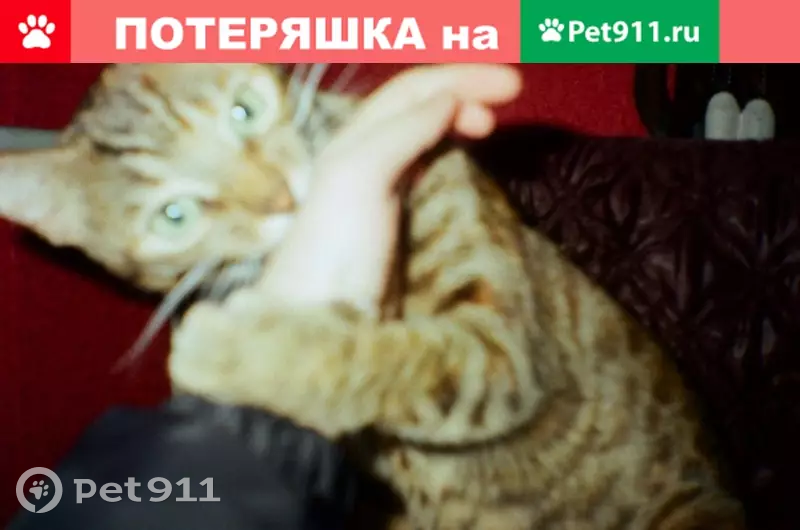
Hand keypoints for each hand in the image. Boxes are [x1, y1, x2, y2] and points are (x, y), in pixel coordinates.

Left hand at [248, 65, 522, 312]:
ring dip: (457, 119)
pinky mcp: (391, 223)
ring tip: (489, 125)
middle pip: (419, 106)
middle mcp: (365, 157)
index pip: (413, 91)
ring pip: (423, 136)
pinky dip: (449, 153)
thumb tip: (449, 98)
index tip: (512, 86)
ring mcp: (378, 190)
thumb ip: (402, 133)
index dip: (461, 78)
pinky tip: (464, 160)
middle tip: (511, 98)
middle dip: (463, 91)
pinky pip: (425, 169)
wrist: (318, 323)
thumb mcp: (360, 177)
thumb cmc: (333, 249)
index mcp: (355, 141)